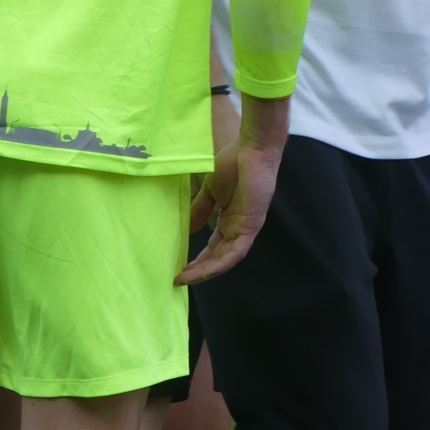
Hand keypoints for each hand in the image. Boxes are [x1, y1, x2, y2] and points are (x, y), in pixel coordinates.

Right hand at [179, 134, 284, 284]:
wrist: (250, 150)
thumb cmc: (232, 165)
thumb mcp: (210, 191)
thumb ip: (200, 210)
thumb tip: (187, 229)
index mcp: (228, 220)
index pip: (212, 247)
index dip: (197, 259)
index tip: (178, 268)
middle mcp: (237, 229)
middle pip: (218, 257)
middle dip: (199, 270)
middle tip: (178, 279)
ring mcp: (245, 229)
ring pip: (226, 259)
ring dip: (207, 271)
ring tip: (187, 278)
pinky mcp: (251, 226)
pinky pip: (236, 252)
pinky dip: (221, 263)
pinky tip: (206, 270)